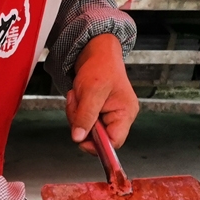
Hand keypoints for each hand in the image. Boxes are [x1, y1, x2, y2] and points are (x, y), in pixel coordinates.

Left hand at [65, 33, 138, 154]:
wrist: (96, 54)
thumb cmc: (100, 66)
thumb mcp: (91, 91)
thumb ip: (86, 116)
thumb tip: (79, 138)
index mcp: (125, 113)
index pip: (114, 142)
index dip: (97, 145)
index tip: (80, 136)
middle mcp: (119, 118)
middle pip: (96, 138)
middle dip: (81, 123)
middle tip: (77, 104)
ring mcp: (107, 116)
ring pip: (85, 130)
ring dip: (75, 115)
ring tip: (78, 96)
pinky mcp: (97, 114)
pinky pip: (81, 122)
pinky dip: (75, 112)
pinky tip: (78, 98)